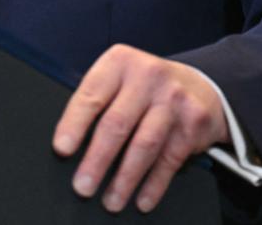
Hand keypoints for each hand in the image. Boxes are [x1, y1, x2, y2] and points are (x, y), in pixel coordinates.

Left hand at [52, 44, 229, 212]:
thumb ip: (98, 100)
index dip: (74, 124)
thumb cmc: (145, 86)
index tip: (62, 149)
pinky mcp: (193, 122)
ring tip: (111, 200)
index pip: (92, 95)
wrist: (199, 85)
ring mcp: (173, 99)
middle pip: (117, 123)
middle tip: (83, 186)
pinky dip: (154, 184)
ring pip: (144, 145)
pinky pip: (169, 159)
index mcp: (120, 62)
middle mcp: (148, 76)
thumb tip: (69, 143)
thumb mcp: (120, 78)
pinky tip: (142, 199)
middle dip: (98, 160)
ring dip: (125, 179)